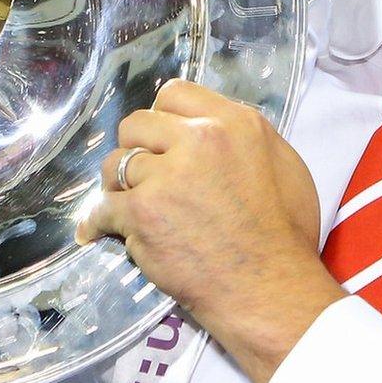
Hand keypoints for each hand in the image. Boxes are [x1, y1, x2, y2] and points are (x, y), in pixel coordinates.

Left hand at [78, 80, 342, 382]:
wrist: (269, 289)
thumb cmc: (286, 235)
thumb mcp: (286, 166)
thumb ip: (248, 137)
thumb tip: (217, 127)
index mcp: (235, 123)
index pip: (175, 94)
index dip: (163, 118)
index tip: (163, 140)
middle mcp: (200, 140)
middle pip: (137, 123)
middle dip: (137, 148)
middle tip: (145, 175)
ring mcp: (167, 177)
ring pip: (115, 163)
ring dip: (118, 184)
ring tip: (127, 203)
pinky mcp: (142, 214)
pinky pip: (102, 207)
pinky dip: (97, 222)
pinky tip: (95, 230)